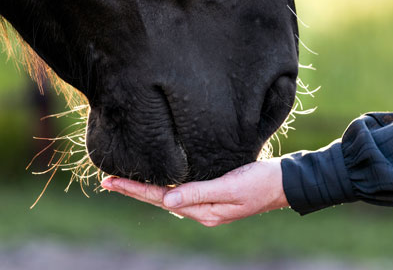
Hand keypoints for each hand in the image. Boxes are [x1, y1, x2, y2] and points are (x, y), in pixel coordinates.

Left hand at [101, 158, 288, 226]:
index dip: (135, 190)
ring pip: (168, 196)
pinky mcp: (213, 194)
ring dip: (146, 188)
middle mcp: (201, 211)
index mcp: (204, 212)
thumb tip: (166, 201)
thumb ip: (199, 193)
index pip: (160, 199)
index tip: (111, 181)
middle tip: (107, 181)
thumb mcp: (230, 187)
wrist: (285, 183)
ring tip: (125, 180)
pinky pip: (181, 192)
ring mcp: (207, 204)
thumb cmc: (260, 183)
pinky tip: (157, 180)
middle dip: (133, 190)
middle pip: (159, 199)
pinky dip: (164, 185)